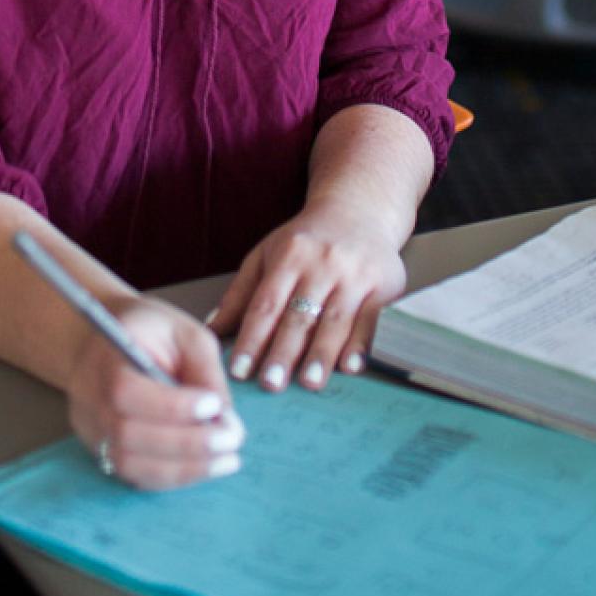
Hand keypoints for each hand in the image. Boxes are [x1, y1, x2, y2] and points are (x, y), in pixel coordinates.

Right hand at [65, 296, 244, 489]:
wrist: (101, 343)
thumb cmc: (148, 332)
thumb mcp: (184, 333)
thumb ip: (204, 371)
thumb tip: (226, 419)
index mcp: (106, 358)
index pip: (126, 391)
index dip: (171, 406)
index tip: (214, 405)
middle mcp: (90, 399)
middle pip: (128, 435)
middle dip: (187, 444)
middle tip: (231, 440)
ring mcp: (91, 430)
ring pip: (130, 465)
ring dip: (184, 469)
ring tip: (227, 460)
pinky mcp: (102, 451)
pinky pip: (135, 476)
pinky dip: (173, 477)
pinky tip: (205, 466)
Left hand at [208, 209, 406, 392]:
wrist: (359, 211)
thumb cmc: (306, 240)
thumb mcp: (266, 255)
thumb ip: (241, 294)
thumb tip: (211, 331)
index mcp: (289, 255)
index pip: (266, 304)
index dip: (252, 339)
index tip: (239, 370)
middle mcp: (323, 263)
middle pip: (299, 315)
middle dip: (284, 352)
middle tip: (270, 384)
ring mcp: (355, 273)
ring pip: (335, 320)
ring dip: (321, 354)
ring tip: (309, 383)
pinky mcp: (384, 284)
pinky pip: (371, 319)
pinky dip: (361, 345)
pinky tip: (350, 367)